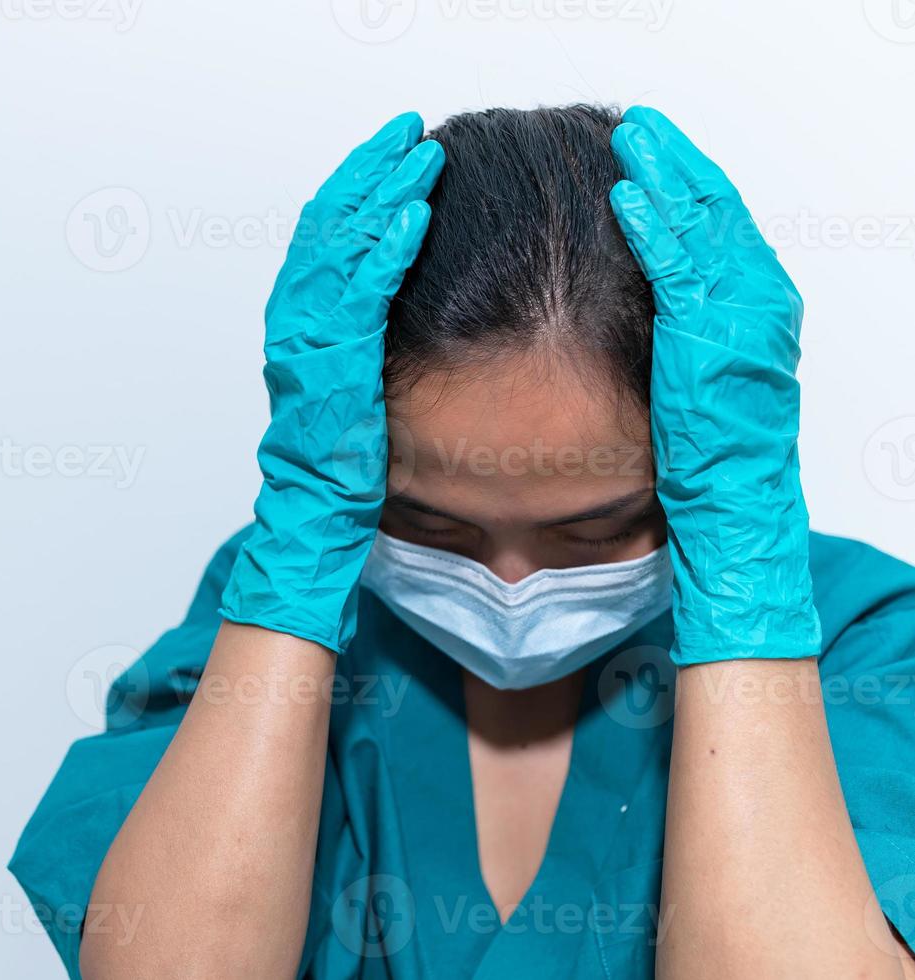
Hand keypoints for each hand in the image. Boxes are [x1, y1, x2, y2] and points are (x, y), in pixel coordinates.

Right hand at [220, 113, 443, 652]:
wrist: (309, 549)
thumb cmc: (340, 491)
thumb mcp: (364, 411)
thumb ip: (374, 364)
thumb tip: (410, 329)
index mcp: (307, 345)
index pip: (326, 251)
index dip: (356, 197)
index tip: (394, 157)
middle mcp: (297, 342)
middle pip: (325, 238)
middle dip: (366, 178)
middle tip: (407, 132)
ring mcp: (305, 361)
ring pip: (332, 258)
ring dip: (375, 199)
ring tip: (416, 153)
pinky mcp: (325, 383)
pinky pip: (351, 305)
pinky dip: (379, 256)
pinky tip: (412, 216)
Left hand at [609, 106, 820, 666]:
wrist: (733, 520)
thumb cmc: (708, 469)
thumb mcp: (692, 392)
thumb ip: (680, 343)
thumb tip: (642, 312)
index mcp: (754, 319)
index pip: (722, 237)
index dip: (690, 191)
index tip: (656, 156)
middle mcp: (758, 312)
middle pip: (718, 220)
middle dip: (678, 169)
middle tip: (640, 128)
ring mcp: (741, 326)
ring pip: (704, 234)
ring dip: (666, 183)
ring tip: (631, 142)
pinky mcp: (712, 346)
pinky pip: (683, 274)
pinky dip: (657, 233)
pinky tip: (629, 200)